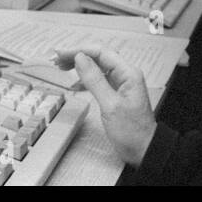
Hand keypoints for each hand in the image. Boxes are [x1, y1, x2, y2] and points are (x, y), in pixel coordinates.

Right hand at [56, 47, 156, 165]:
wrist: (143, 150)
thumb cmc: (132, 131)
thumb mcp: (110, 105)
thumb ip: (95, 80)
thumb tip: (81, 58)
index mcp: (128, 73)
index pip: (101, 52)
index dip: (79, 50)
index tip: (61, 54)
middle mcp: (126, 75)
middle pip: (99, 57)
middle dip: (77, 56)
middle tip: (57, 60)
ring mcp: (122, 83)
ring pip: (98, 67)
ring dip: (80, 66)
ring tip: (62, 67)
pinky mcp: (117, 93)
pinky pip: (100, 79)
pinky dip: (86, 79)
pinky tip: (75, 84)